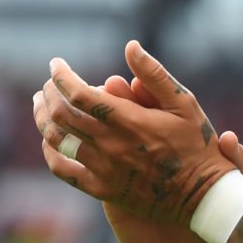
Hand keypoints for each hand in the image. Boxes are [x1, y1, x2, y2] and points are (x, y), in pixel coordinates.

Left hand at [32, 42, 242, 242]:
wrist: (202, 196)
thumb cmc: (196, 145)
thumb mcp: (184, 103)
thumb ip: (154, 75)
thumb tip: (130, 46)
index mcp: (128, 120)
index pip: (78, 93)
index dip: (61, 75)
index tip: (56, 63)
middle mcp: (110, 145)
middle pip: (61, 114)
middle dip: (49, 94)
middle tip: (48, 84)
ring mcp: (103, 169)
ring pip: (57, 140)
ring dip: (43, 118)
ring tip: (41, 105)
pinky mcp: (102, 189)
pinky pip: (63, 169)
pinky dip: (50, 152)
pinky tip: (49, 141)